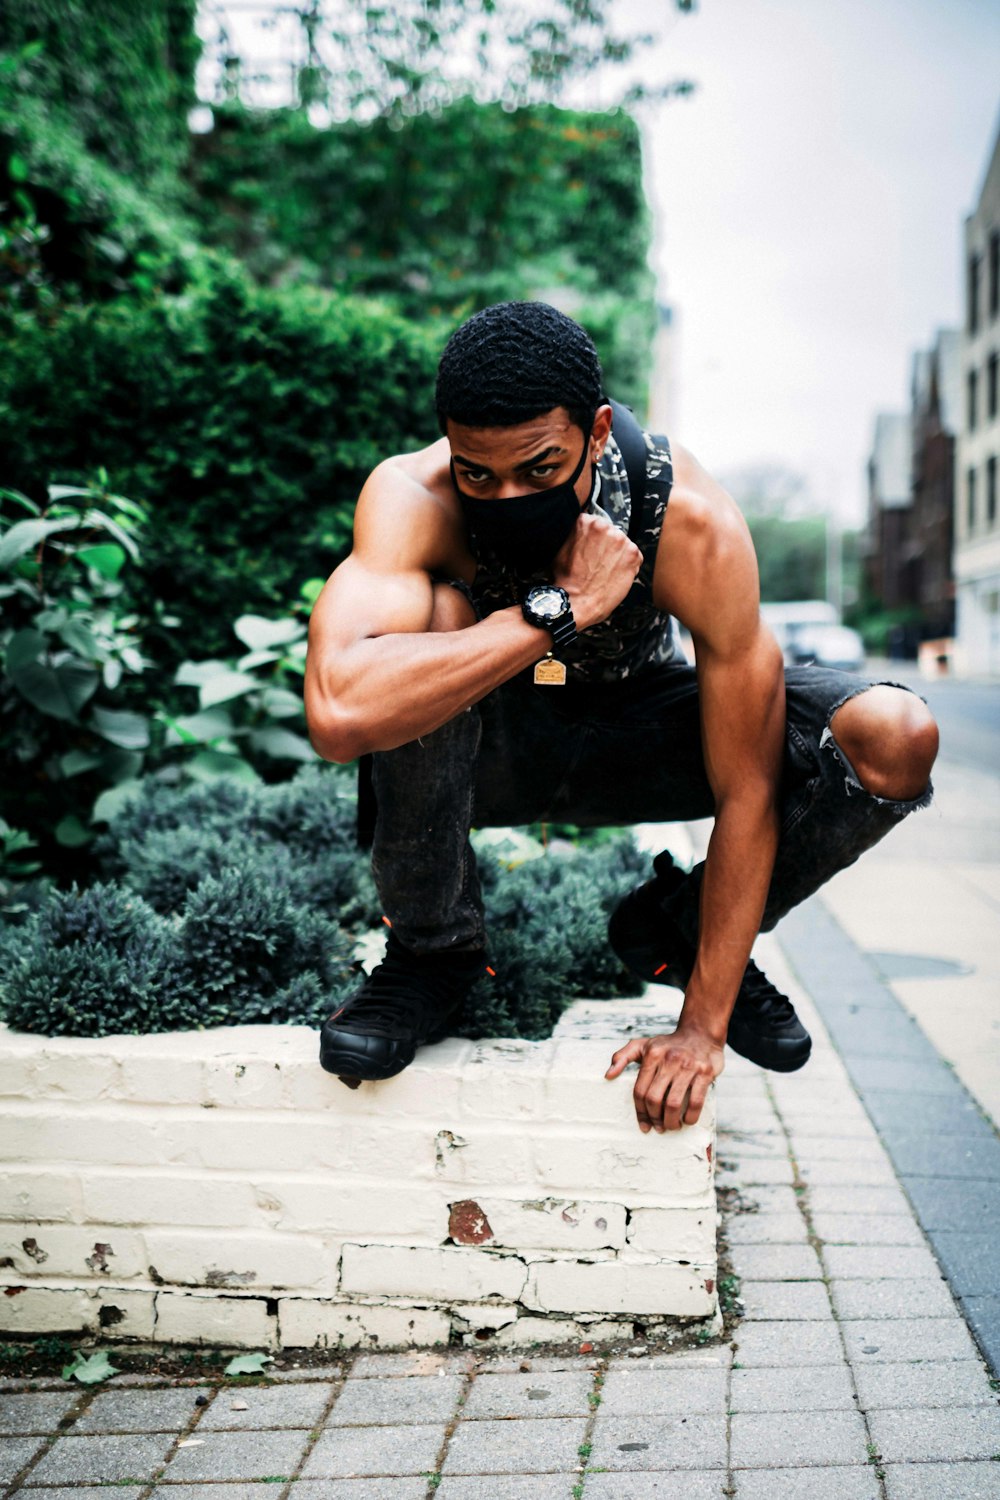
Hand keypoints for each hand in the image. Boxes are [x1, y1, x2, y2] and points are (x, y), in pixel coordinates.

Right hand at [552, 512, 641, 630]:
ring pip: (623, 544)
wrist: (577, 602)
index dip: (594, 539)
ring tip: (605, 571)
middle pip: (611, 532)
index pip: (596, 523)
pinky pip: (635, 557)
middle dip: (606, 545)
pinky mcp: (633, 555)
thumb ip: (576, 535)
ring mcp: (622, 540)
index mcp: (586, 522)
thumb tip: (583, 534)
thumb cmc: (566, 580)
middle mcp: (606, 527)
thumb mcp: (561, 549)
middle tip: (597, 562)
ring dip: (617, 555)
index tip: (591, 548)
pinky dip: (628, 566)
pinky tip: (614, 575)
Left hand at [605, 1025, 723, 1132]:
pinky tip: (687, 1120)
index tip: (644, 1125)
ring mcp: (688, 1066)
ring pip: (673, 1103)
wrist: (700, 1033)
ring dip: (671, 1122)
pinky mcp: (705, 1073)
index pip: (640, 1090)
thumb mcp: (642, 1045)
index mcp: (652, 1054)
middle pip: (654, 1099)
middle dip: (655, 1119)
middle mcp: (669, 1059)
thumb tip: (608, 1075)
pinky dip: (690, 1116)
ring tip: (671, 1126)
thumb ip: (622, 1057)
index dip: (640, 1112)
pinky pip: (696, 1101)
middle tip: (658, 1127)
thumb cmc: (668, 1044)